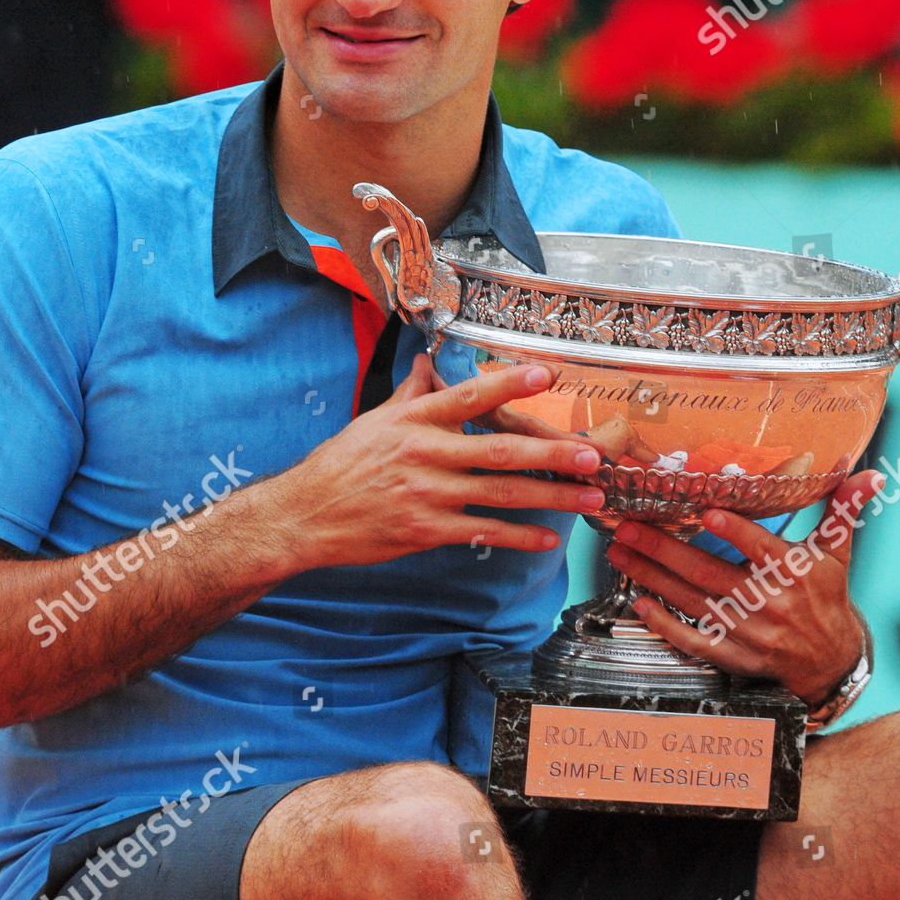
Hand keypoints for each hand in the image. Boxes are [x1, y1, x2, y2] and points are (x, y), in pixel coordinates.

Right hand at [279, 355, 604, 570]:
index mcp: (414, 419)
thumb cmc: (341, 463)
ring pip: (501, 494)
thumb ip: (410, 392)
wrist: (306, 514)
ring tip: (589, 496)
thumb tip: (425, 361)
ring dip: (551, 497)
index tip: (548, 376)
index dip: (509, 385)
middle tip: (592, 455)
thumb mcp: (375, 418)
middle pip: (500, 451)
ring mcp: (428, 494)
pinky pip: (482, 533)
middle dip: (552, 454)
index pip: (469, 397)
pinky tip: (547, 538)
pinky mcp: (425, 530)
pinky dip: (518, 536)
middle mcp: (425, 452)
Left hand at [604, 469, 884, 704]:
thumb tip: (866, 473)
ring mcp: (749, 634)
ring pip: (693, 603)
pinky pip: (694, 641)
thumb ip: (843, 510)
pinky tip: (639, 603)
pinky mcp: (734, 657)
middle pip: (711, 574)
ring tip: (620, 554)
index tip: (707, 512)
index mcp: (795, 574)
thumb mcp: (836, 553)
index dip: (735, 532)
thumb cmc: (827, 597)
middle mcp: (770, 604)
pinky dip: (665, 625)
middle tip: (629, 527)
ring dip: (652, 577)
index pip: (762, 549)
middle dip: (664, 550)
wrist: (831, 663)